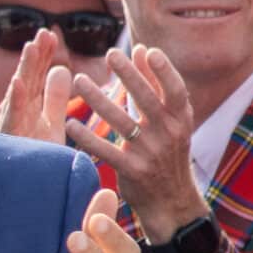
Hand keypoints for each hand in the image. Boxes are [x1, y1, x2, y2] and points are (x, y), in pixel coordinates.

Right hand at [0, 28, 74, 144]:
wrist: (29, 187)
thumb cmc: (34, 154)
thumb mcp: (50, 122)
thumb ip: (54, 97)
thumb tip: (63, 69)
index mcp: (29, 106)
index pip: (36, 76)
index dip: (43, 56)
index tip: (52, 34)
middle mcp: (18, 112)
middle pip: (28, 78)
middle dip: (35, 56)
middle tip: (45, 32)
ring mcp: (12, 124)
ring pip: (18, 93)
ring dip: (25, 69)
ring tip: (33, 48)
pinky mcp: (10, 139)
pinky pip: (11, 118)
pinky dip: (14, 100)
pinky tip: (18, 83)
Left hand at [67, 47, 206, 238]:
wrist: (172, 201)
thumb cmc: (167, 153)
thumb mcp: (171, 121)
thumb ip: (156, 87)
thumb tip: (144, 50)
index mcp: (182, 120)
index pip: (176, 91)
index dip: (164, 71)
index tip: (148, 51)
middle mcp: (170, 134)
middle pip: (147, 100)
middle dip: (129, 76)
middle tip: (110, 54)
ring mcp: (152, 153)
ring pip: (122, 122)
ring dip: (98, 100)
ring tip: (79, 80)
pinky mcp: (133, 171)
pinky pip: (106, 151)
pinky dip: (87, 138)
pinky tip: (70, 124)